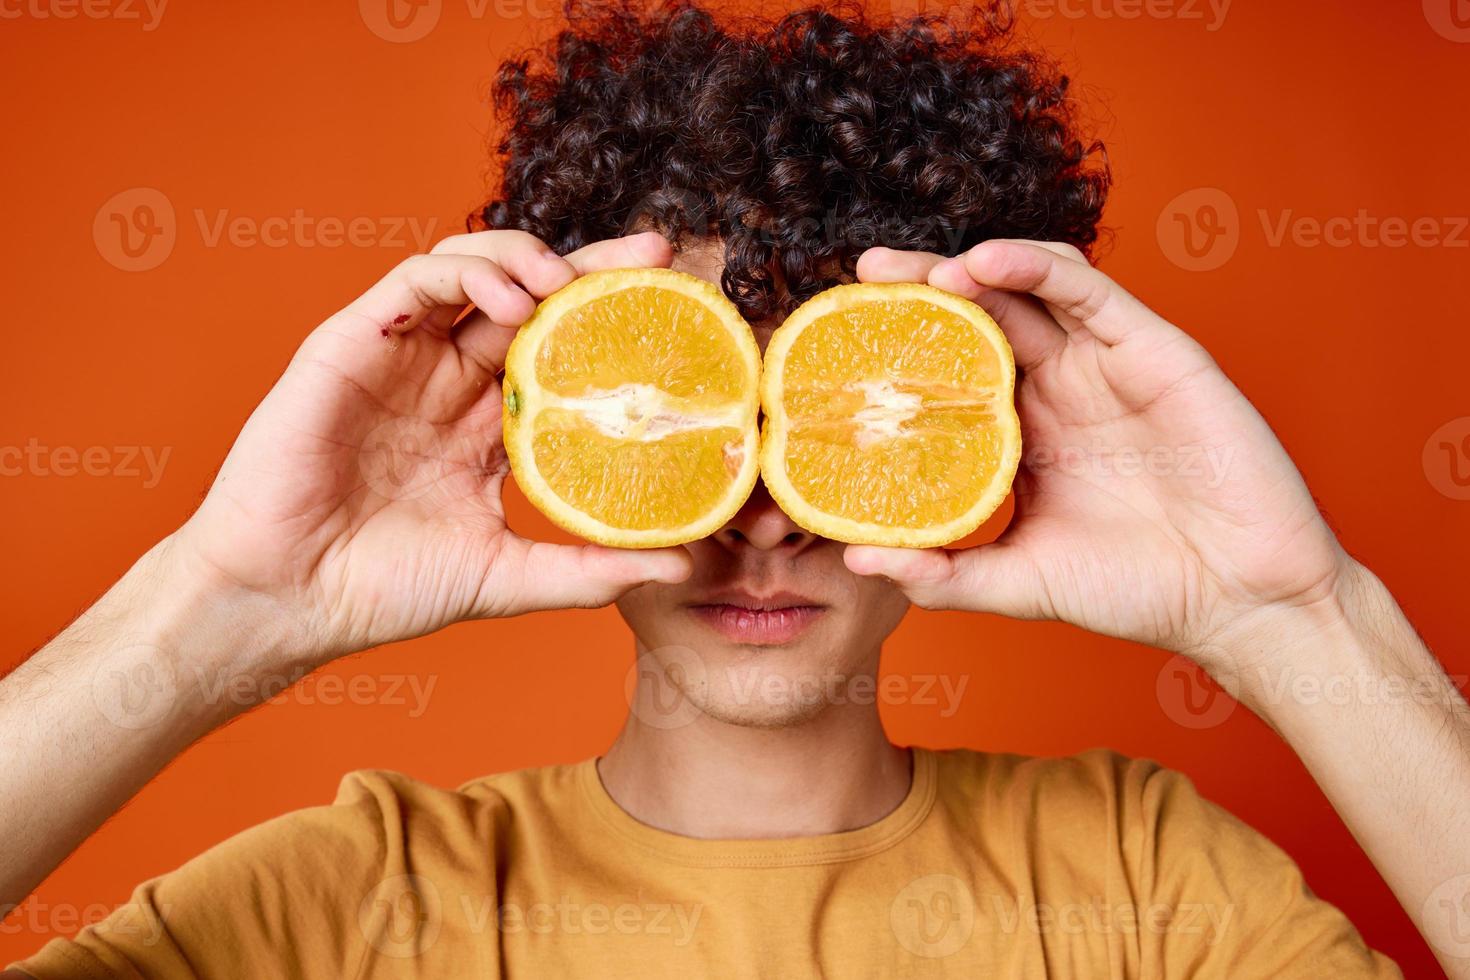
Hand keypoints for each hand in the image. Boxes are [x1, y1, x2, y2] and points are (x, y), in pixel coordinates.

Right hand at [172, 230, 690, 666]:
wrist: (289, 599)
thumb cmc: (385, 590)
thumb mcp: (506, 577)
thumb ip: (587, 569)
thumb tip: (680, 560)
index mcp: (488, 427)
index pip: (564, 354)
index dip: (613, 324)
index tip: (676, 310)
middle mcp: (450, 382)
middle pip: (532, 299)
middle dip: (592, 268)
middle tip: (653, 254)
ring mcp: (404, 358)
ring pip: (474, 270)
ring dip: (526, 260)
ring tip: (568, 283)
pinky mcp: (353, 342)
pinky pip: (417, 282)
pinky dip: (467, 272)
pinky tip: (509, 297)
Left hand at [844, 240, 1350, 662]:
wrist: (1241, 600)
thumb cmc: (1138, 591)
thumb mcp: (1020, 582)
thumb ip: (943, 574)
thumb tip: (856, 559)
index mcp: (1023, 435)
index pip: (949, 371)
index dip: (900, 349)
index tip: (840, 341)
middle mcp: (1058, 390)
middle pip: (979, 316)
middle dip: (920, 291)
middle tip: (864, 277)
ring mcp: (1103, 365)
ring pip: (1028, 288)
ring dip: (971, 269)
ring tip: (918, 276)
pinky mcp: (1152, 348)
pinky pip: (1087, 291)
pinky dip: (1034, 267)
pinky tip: (983, 264)